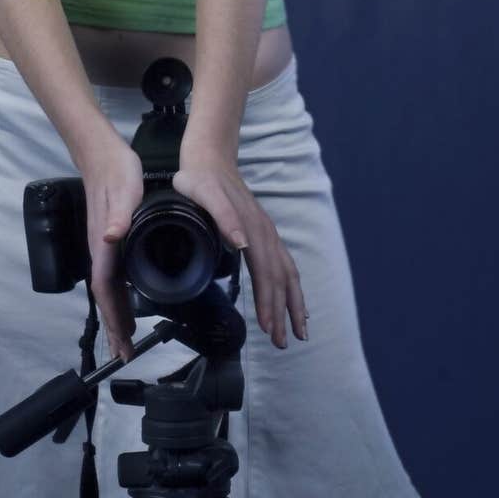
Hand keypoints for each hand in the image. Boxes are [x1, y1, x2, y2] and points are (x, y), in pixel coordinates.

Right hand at [79, 136, 143, 363]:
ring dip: (117, 314)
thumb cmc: (116, 170)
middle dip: (114, 327)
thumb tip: (111, 237)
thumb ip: (119, 215)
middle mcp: (101, 250)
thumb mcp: (125, 190)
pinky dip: (119, 295)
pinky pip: (113, 276)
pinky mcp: (108, 240)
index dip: (114, 319)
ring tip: (126, 338)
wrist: (102, 154)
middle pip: (106, 297)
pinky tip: (127, 301)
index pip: (106, 290)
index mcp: (104, 244)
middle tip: (126, 354)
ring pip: (109, 289)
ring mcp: (103, 246)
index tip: (122, 344)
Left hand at [174, 144, 308, 348]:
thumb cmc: (200, 177)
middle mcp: (265, 232)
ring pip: (287, 273)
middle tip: (283, 343)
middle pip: (280, 279)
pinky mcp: (264, 231)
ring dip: (293, 303)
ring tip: (298, 331)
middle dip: (284, 313)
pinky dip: (292, 286)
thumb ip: (222, 216)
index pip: (265, 274)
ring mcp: (267, 232)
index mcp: (251, 228)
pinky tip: (293, 301)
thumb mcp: (201, 192)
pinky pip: (284, 263)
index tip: (269, 329)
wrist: (209, 155)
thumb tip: (243, 244)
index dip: (269, 303)